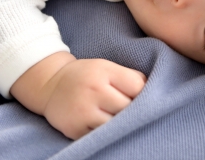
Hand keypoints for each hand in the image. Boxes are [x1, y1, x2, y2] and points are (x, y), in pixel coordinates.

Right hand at [11, 52, 145, 139]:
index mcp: (104, 72)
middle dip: (134, 111)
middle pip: (128, 108)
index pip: (137, 87)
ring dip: (122, 125)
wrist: (50, 85)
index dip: (143, 93)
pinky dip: (107, 134)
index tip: (141, 96)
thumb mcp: (106, 67)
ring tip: (122, 120)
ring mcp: (83, 113)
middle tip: (133, 111)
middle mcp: (93, 91)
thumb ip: (129, 77)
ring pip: (116, 126)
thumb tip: (154, 90)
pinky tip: (108, 128)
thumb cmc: (86, 75)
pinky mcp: (76, 130)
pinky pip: (101, 137)